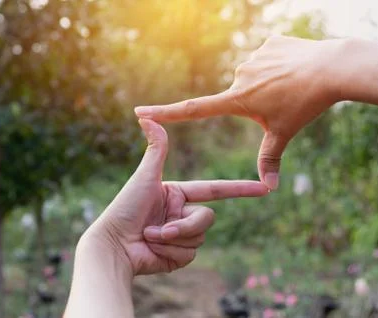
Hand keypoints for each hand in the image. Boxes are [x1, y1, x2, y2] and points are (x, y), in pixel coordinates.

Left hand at [83, 119, 267, 275]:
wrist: (113, 246)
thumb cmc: (125, 208)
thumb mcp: (145, 176)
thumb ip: (155, 148)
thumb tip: (146, 116)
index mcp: (178, 194)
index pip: (215, 190)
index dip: (240, 189)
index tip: (265, 188)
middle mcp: (181, 213)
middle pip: (207, 217)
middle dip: (185, 225)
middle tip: (160, 229)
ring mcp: (181, 236)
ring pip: (199, 237)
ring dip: (173, 239)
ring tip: (150, 237)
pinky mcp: (178, 256)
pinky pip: (189, 254)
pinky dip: (170, 253)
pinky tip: (151, 250)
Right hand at [135, 36, 341, 189]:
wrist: (331, 69)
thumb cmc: (304, 105)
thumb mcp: (283, 134)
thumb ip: (270, 159)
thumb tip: (269, 188)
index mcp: (236, 100)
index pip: (192, 110)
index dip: (165, 112)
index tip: (140, 111)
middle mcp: (239, 76)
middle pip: (242, 95)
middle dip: (258, 100)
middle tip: (284, 100)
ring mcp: (253, 57)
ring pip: (257, 75)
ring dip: (270, 82)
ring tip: (293, 84)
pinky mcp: (269, 43)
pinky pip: (269, 58)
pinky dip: (280, 66)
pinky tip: (296, 68)